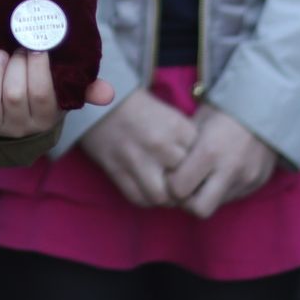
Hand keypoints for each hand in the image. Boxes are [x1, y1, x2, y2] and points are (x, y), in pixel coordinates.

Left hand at [0, 49, 110, 138]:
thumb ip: (85, 88)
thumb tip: (108, 93)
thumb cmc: (40, 95)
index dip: (37, 67)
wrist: (14, 120)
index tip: (35, 45)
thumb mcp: (65, 92)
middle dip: (14, 65)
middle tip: (14, 47)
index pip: (42, 93)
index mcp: (46, 117)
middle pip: (15, 95)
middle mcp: (21, 128)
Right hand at [78, 87, 197, 207]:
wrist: (99, 100)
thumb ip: (185, 140)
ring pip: (162, 197)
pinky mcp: (117, 171)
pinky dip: (144, 199)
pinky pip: (138, 199)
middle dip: (182, 184)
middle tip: (177, 181)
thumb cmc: (138, 108)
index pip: (200, 161)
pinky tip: (145, 188)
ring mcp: (137, 160)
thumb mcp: (169, 115)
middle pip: (184, 181)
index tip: (189, 165)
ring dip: (163, 197)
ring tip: (162, 189)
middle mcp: (160, 145)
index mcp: (177, 127)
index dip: (195, 166)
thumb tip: (197, 168)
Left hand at [166, 105, 277, 218]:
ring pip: (217, 205)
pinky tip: (220, 173)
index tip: (171, 174)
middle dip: (188, 201)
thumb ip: (182, 146)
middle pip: (199, 209)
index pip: (179, 189)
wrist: (266, 105)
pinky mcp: (258, 183)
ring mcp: (246, 179)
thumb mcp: (197, 121)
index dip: (171, 185)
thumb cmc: (224, 109)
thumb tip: (164, 166)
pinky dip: (223, 190)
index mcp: (209, 152)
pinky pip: (233, 196)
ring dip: (206, 195)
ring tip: (203, 177)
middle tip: (185, 186)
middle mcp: (229, 170)